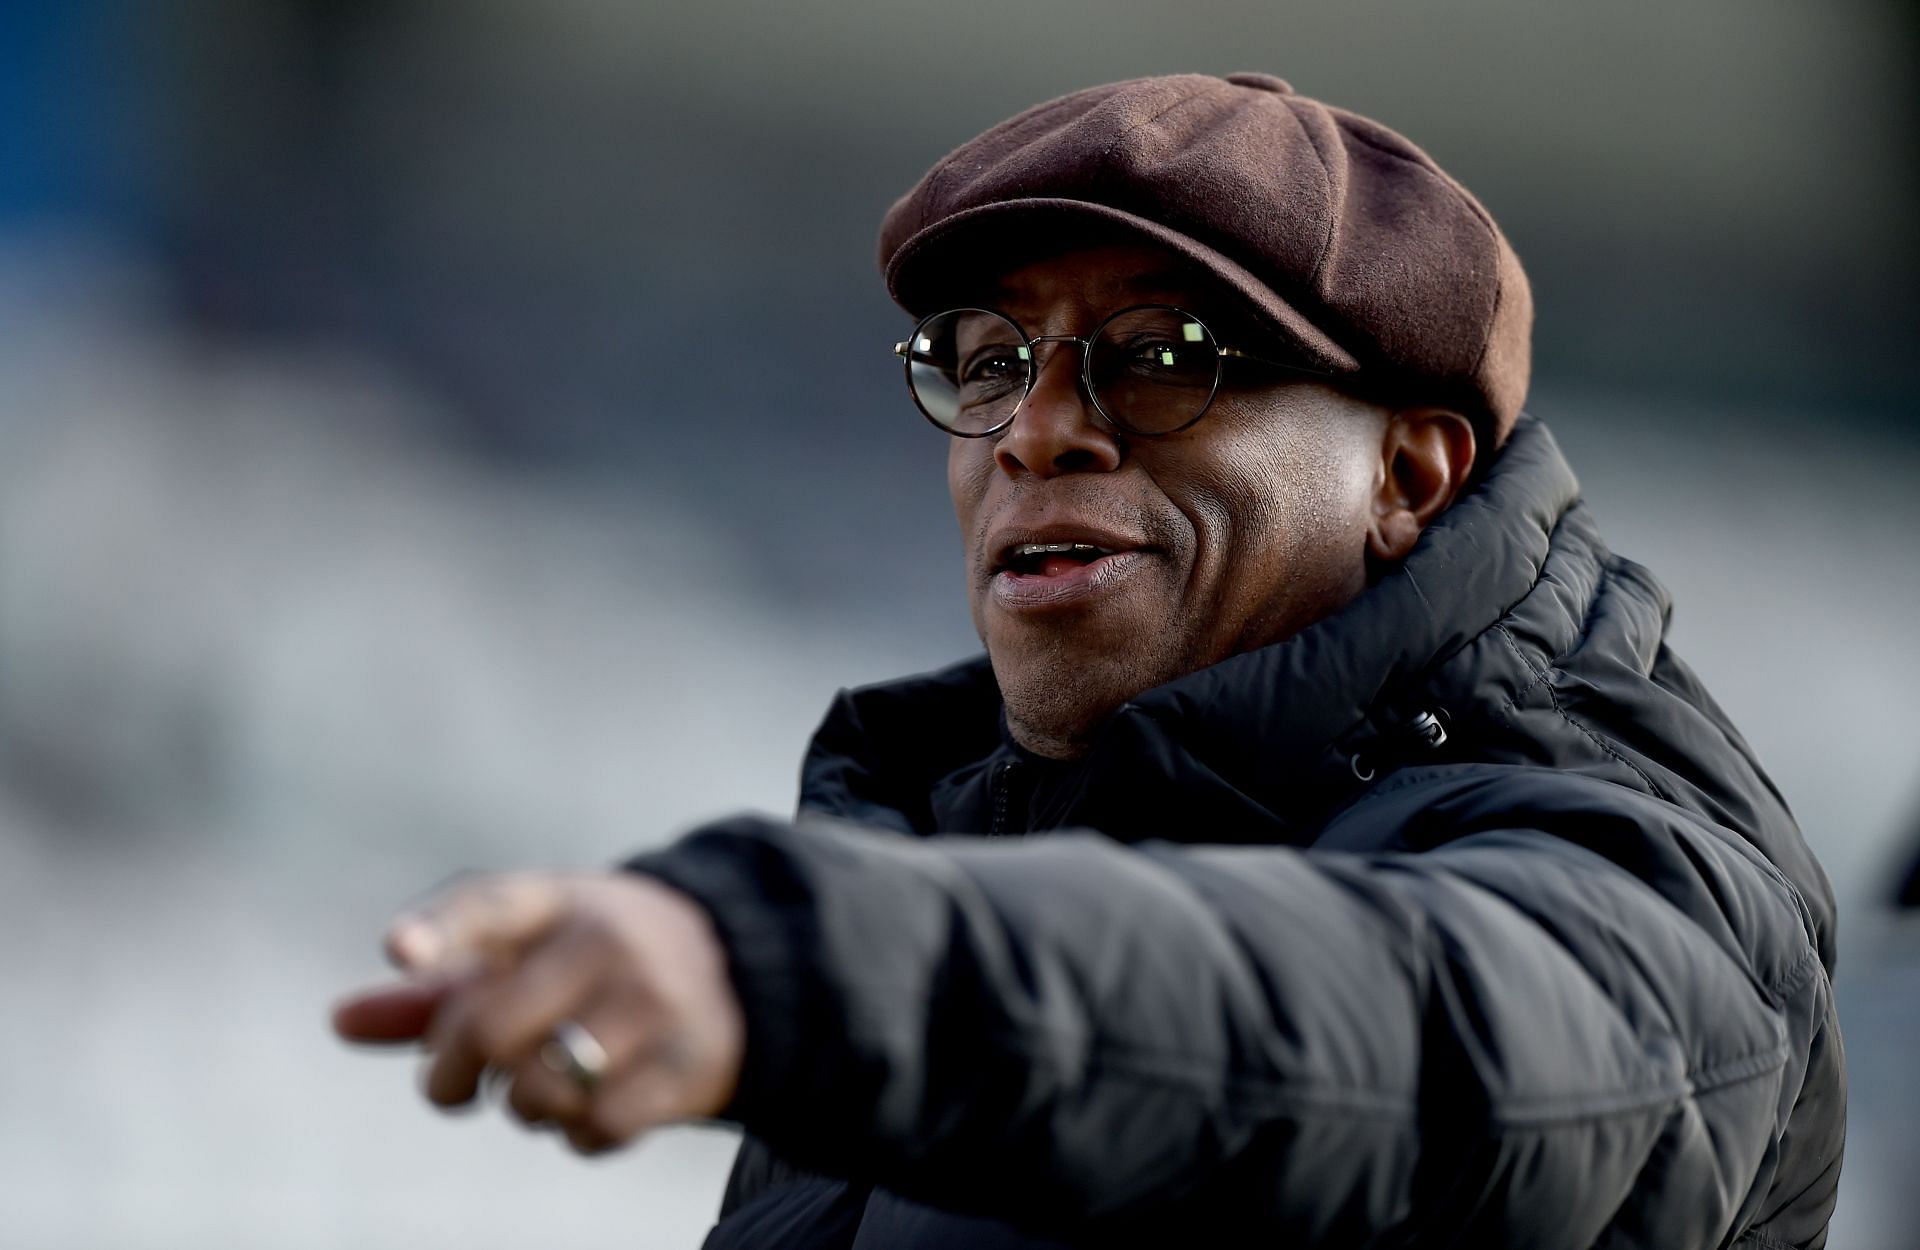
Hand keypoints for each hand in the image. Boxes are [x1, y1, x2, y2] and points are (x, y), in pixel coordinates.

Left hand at [332, 872, 744, 1153]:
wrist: (744, 968)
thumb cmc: (597, 962)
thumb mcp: (529, 951)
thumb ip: (438, 988)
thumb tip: (338, 1022)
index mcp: (560, 900)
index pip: (492, 903)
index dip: (442, 929)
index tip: (401, 952)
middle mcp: (607, 942)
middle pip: (490, 1029)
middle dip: (449, 1074)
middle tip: (450, 1087)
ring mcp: (652, 1003)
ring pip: (538, 1090)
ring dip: (520, 1109)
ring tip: (537, 1090)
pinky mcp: (687, 1064)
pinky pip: (596, 1129)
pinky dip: (576, 1135)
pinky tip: (589, 1110)